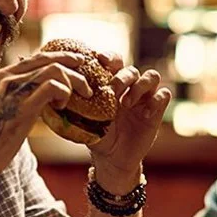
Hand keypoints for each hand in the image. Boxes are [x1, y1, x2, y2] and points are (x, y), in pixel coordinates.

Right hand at [0, 52, 94, 168]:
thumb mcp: (2, 106)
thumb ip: (18, 94)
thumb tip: (41, 90)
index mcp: (1, 75)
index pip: (36, 56)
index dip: (60, 57)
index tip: (76, 63)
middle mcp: (6, 78)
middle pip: (48, 59)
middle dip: (73, 64)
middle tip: (87, 77)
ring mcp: (13, 91)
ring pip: (54, 70)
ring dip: (74, 81)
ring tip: (81, 95)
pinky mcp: (22, 106)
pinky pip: (52, 87)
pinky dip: (64, 93)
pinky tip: (62, 106)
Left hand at [88, 51, 171, 192]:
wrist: (112, 159)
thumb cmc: (97, 137)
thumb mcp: (84, 121)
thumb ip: (74, 108)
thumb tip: (53, 97)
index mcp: (112, 84)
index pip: (114, 61)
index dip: (109, 57)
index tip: (100, 60)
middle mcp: (129, 88)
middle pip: (132, 69)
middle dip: (122, 77)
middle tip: (112, 90)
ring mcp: (144, 98)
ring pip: (151, 76)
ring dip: (140, 86)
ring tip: (127, 103)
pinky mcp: (156, 111)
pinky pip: (164, 94)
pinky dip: (156, 100)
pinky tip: (144, 113)